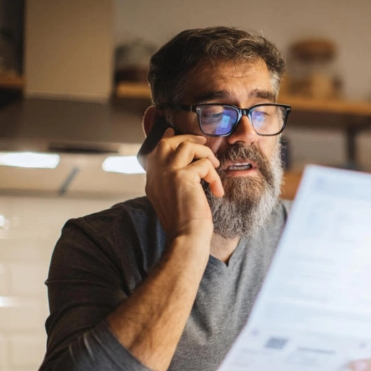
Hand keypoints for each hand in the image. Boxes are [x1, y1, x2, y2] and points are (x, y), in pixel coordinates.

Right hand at [144, 128, 223, 242]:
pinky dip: (214, 176)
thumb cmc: (186, 225)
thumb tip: (189, 169)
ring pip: (187, 147)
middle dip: (187, 139)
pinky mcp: (182, 177)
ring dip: (205, 154)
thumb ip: (175, 183)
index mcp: (152, 181)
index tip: (174, 132)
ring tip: (215, 167)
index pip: (156, 151)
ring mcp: (167, 174)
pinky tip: (217, 191)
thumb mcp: (175, 200)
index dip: (167, 139)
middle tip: (203, 144)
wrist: (187, 238)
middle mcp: (156, 175)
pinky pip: (203, 164)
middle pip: (168, 142)